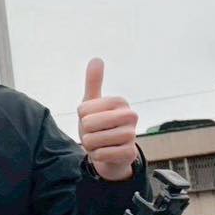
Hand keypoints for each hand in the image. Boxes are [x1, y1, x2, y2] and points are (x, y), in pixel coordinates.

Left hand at [78, 58, 138, 181]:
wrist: (109, 153)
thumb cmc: (99, 125)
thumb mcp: (92, 103)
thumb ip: (93, 82)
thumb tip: (96, 59)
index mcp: (120, 101)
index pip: (83, 109)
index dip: (82, 117)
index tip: (92, 119)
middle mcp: (131, 116)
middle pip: (88, 123)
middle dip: (85, 131)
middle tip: (96, 133)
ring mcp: (132, 135)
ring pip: (93, 140)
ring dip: (91, 145)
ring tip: (101, 143)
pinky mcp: (130, 153)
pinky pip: (100, 154)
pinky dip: (97, 155)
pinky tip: (106, 153)